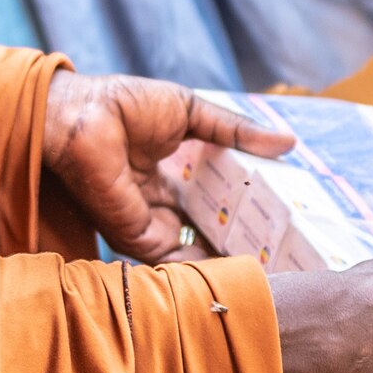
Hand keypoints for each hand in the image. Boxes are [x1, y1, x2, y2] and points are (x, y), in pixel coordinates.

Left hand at [42, 71, 293, 262]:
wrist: (84, 119)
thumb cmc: (128, 106)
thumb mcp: (193, 113)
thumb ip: (237, 132)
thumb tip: (289, 141)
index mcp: (171, 174)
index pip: (214, 201)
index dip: (245, 209)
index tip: (280, 218)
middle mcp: (162, 204)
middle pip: (209, 230)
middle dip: (243, 239)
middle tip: (285, 248)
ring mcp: (152, 223)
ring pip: (198, 250)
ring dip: (232, 257)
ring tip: (276, 263)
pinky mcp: (141, 238)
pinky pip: (181, 261)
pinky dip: (210, 266)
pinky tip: (245, 267)